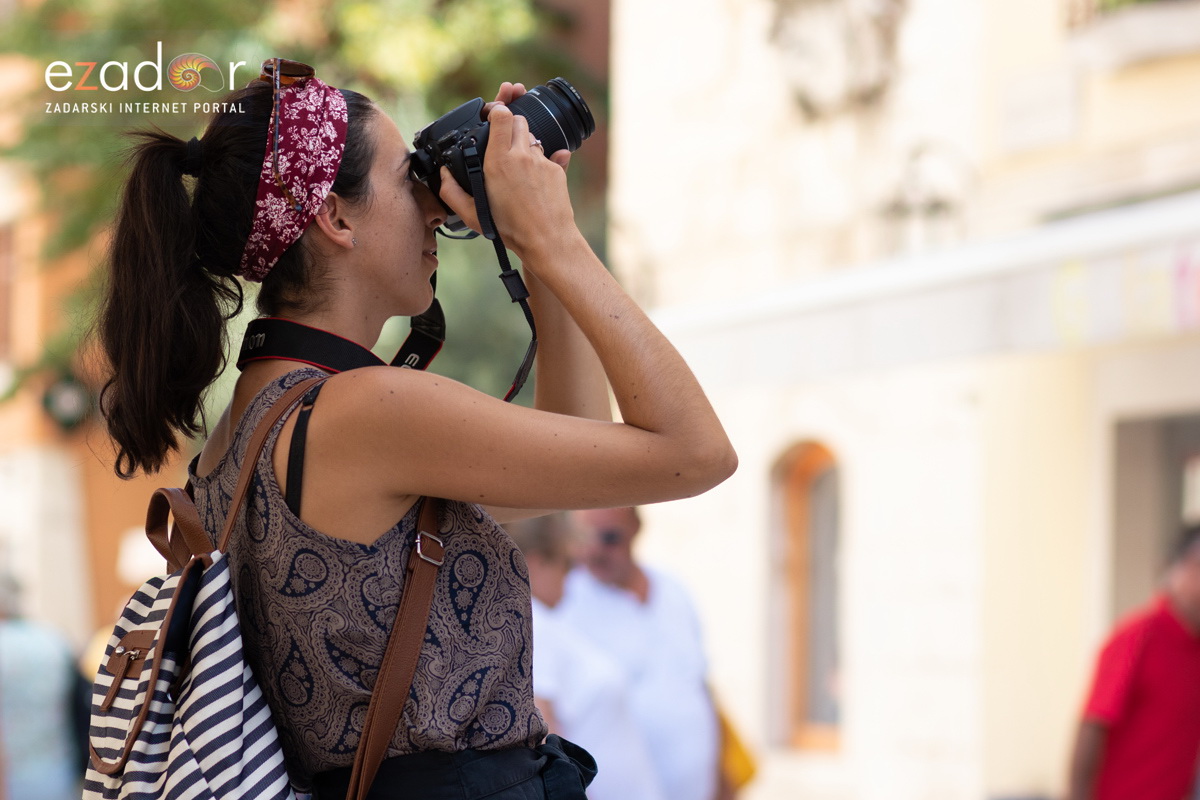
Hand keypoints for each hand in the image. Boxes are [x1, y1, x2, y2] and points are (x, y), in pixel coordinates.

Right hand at [438, 83, 573, 256]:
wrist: (546, 240)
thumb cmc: (509, 229)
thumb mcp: (472, 215)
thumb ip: (451, 192)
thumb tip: (443, 175)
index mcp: (498, 161)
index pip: (502, 116)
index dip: (497, 110)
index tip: (493, 115)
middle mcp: (521, 156)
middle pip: (518, 120)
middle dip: (511, 124)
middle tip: (504, 140)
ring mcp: (541, 161)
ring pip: (532, 137)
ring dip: (524, 143)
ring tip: (518, 164)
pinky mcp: (556, 170)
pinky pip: (548, 154)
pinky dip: (540, 161)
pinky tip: (533, 178)